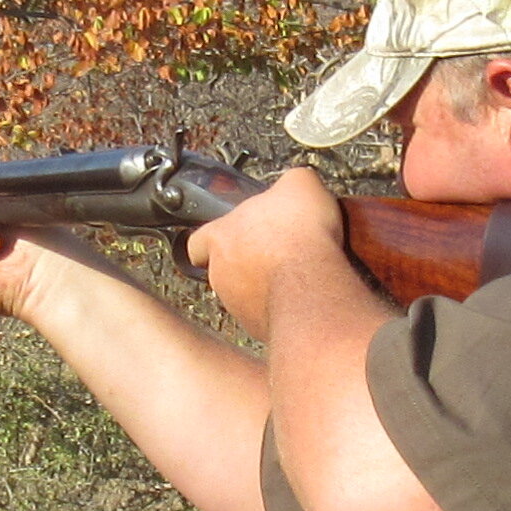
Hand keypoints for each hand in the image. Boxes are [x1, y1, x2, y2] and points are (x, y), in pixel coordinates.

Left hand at [185, 165, 353, 336]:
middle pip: (222, 269)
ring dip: (262, 287)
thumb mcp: (300, 184)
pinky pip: (266, 316)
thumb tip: (296, 183)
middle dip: (245, 263)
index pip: (198, 241)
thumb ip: (291, 182)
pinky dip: (280, 308)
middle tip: (273, 254)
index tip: (229, 237)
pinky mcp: (259, 328)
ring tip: (293, 276)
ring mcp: (237, 305)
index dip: (213, 239)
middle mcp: (220, 274)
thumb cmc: (299, 234)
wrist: (312, 284)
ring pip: (242, 296)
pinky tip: (303, 296)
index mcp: (220, 237)